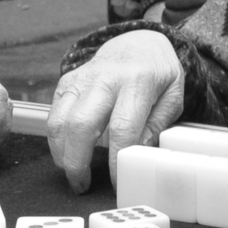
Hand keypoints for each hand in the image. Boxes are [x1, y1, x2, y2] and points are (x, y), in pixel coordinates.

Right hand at [46, 30, 183, 194]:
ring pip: (60, 120)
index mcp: (137, 82)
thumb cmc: (158, 73)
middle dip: (76, 161)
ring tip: (72, 173)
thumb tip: (137, 153)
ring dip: (61, 152)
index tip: (116, 183)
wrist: (138, 42)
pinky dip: (55, 137)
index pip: (122, 128)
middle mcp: (106, 78)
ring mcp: (82, 78)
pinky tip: (66, 152)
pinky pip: (54, 113)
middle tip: (81, 184)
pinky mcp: (68, 81)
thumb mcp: (173, 96)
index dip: (116, 160)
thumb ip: (157, 125)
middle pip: (81, 125)